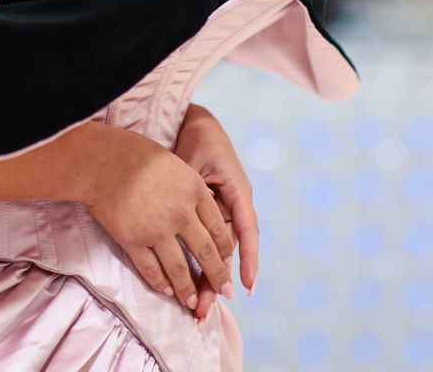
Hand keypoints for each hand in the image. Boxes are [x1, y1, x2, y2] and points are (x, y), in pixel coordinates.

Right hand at [84, 127, 235, 316]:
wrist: (99, 159)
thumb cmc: (133, 153)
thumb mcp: (174, 162)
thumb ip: (190, 188)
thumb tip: (202, 207)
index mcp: (195, 191)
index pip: (219, 229)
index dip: (225, 250)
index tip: (227, 262)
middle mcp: (181, 214)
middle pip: (206, 253)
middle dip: (217, 277)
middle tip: (225, 291)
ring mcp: (158, 230)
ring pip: (180, 269)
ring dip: (188, 289)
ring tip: (193, 302)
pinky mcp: (133, 240)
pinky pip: (151, 269)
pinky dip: (160, 283)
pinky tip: (165, 289)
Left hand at [175, 104, 258, 318]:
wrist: (194, 123)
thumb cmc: (198, 136)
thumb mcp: (194, 157)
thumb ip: (190, 184)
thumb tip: (185, 211)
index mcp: (238, 193)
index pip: (245, 231)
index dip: (247, 260)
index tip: (245, 286)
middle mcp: (233, 207)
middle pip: (226, 251)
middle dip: (217, 282)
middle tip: (202, 310)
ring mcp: (219, 213)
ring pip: (214, 252)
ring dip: (206, 279)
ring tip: (195, 308)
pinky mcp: (205, 214)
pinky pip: (203, 243)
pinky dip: (197, 263)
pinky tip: (190, 286)